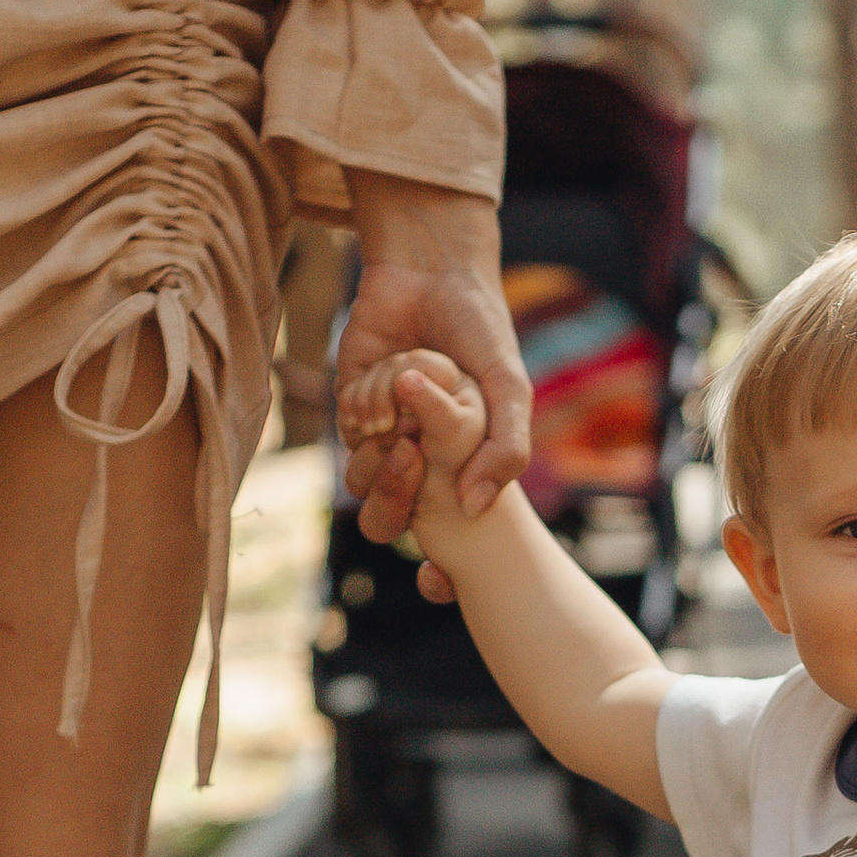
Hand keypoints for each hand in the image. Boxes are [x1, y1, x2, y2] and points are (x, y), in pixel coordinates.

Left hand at [339, 171, 529, 604]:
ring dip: (382, 447)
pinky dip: (367, 409)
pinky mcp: (350, 410)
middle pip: (390, 526)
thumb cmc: (479, 331)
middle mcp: (421, 463)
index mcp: (463, 470)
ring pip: (362, 485)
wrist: (430, 273)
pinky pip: (348, 437)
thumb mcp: (508, 390)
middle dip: (397, 497)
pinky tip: (390, 375)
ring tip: (406, 402)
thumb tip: (476, 508)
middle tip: (414, 457)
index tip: (443, 583)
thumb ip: (506, 448)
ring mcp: (382, 439)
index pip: (448, 546)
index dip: (443, 572)